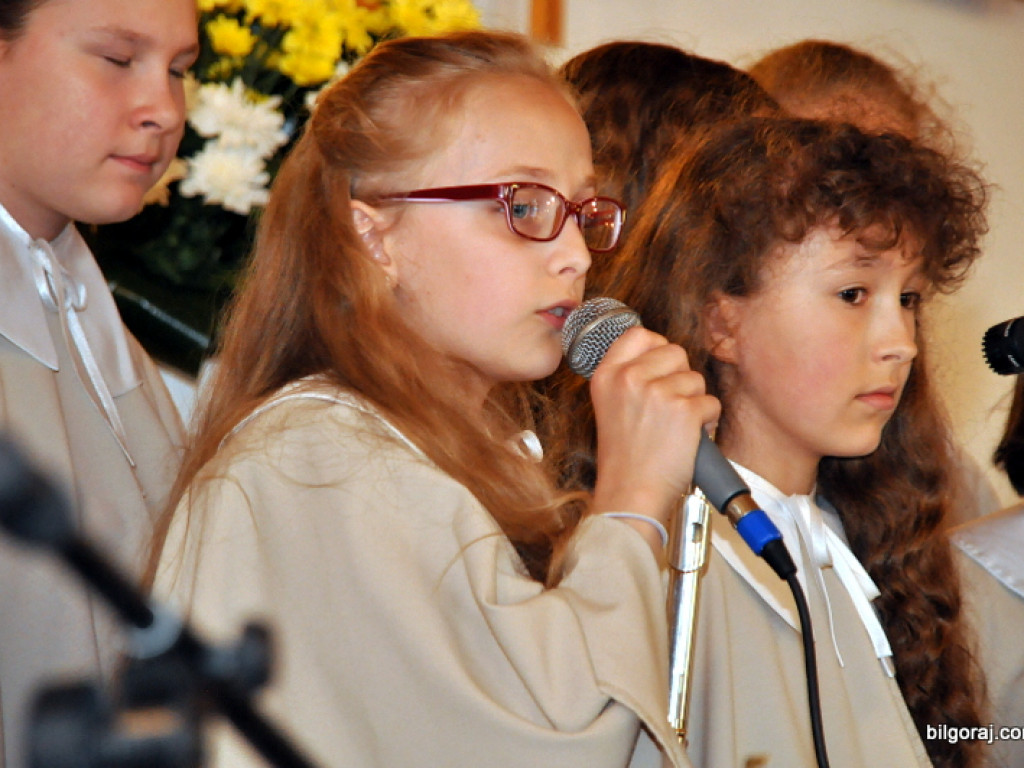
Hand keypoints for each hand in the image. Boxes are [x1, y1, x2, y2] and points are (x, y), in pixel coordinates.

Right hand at [588, 327, 719, 532]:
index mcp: (607, 375)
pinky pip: (711, 403)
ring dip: (695, 403)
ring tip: (676, 429)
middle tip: (668, 409)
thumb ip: (628, 378)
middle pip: (675, 352)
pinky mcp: (684, 410)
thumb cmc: (625, 459)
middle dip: (680, 378)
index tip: (660, 368)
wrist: (630, 494)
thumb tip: (660, 356)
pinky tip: (689, 440)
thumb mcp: (610, 407)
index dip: (657, 348)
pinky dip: (707, 423)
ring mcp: (656, 392)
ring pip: (696, 379)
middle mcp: (629, 378)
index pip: (639, 334)